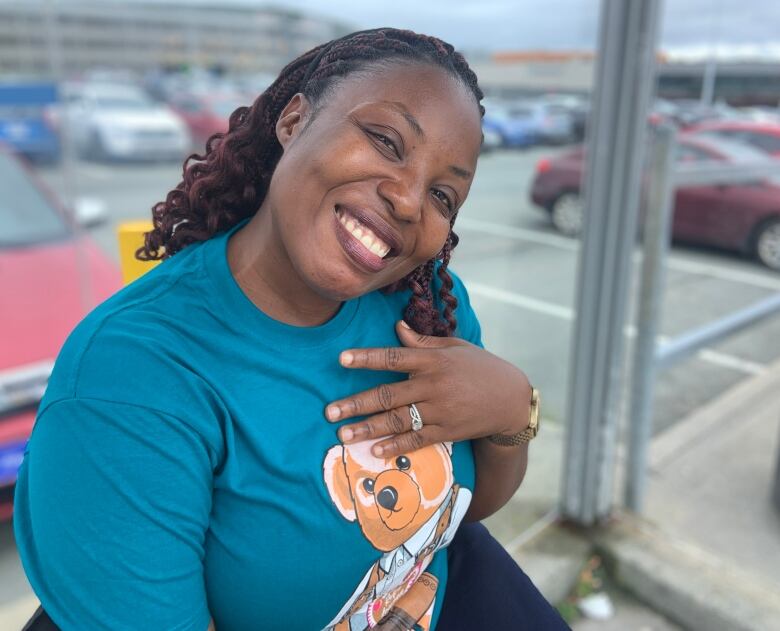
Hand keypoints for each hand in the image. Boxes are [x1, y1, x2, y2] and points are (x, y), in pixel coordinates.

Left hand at [325, 321, 531, 458]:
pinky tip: (375, 450)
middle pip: (388, 394)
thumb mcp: (455, 347)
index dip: (367, 358)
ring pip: (397, 420)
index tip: (342, 359)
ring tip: (343, 435)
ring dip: (368, 428)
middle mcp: (434, 386)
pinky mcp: (447, 432)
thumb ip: (423, 342)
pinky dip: (396, 446)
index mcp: (434, 361)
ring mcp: (440, 411)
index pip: (394, 358)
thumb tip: (397, 328)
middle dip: (356, 403)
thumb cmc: (481, 367)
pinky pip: (417, 440)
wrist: (512, 399)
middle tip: (329, 411)